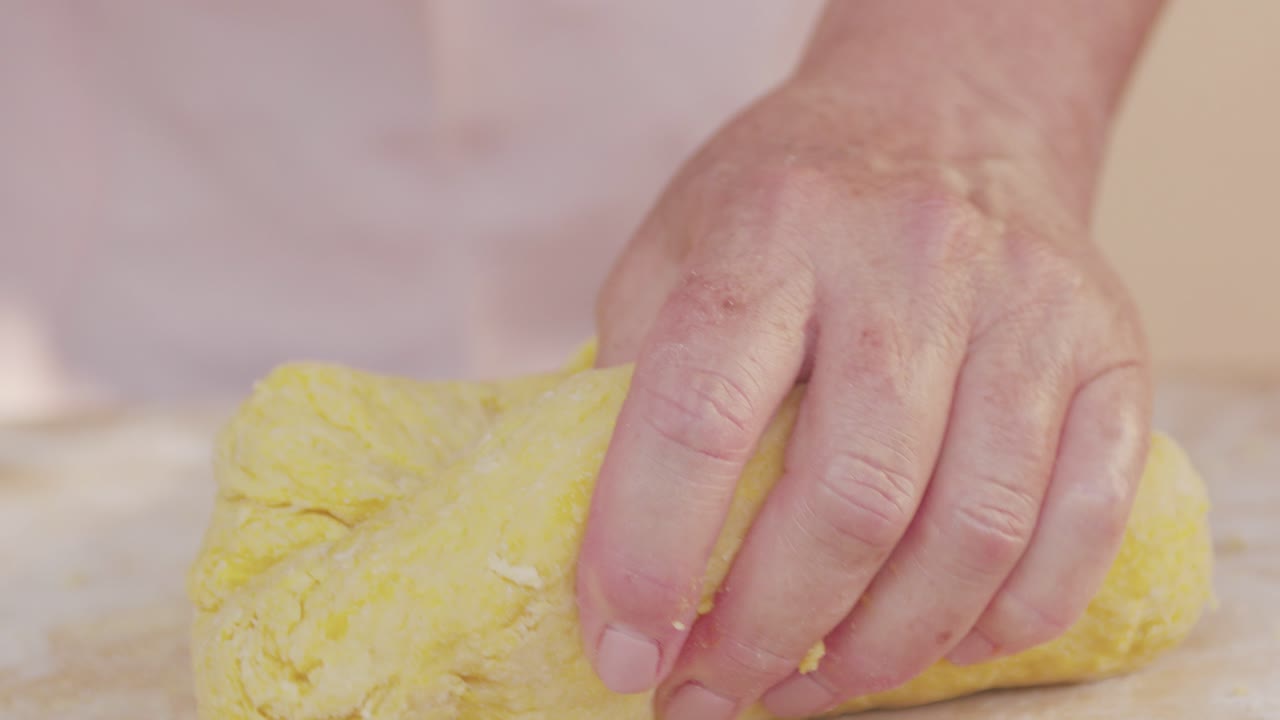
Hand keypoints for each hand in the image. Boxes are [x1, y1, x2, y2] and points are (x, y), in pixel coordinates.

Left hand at [574, 68, 1151, 717]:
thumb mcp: (677, 247)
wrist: (948, 115)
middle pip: (849, 499)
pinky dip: (1004, 619)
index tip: (622, 649)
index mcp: (775, 229)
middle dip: (765, 634)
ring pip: (970, 534)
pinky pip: (1080, 526)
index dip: (649, 554)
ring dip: (878, 652)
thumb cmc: (790, 199)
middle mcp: (912, 260)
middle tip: (710, 692)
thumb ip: (636, 380)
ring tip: (807, 685)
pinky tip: (932, 643)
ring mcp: (1029, 309)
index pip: (701, 414)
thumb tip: (622, 562)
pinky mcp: (1112, 355)